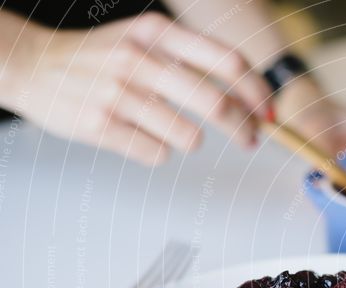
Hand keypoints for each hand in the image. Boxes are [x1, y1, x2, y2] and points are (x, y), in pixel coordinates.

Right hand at [8, 13, 269, 164]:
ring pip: (191, 137)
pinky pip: (158, 153)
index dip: (258, 92)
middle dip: (243, 127)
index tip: (269, 111)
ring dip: (193, 139)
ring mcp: (119, 93)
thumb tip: (252, 96)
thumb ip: (194, 59)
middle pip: (217, 103)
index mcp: (158, 32)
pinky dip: (158, 150)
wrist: (33, 65)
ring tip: (173, 130)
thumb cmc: (102, 57)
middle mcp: (141, 59)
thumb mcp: (147, 39)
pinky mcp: (102, 126)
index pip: (229, 63)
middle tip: (250, 138)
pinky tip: (138, 134)